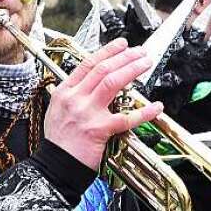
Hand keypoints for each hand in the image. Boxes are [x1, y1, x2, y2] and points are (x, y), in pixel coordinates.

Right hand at [44, 39, 163, 170]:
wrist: (55, 166)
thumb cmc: (60, 143)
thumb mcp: (58, 111)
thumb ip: (73, 96)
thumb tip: (90, 84)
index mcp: (65, 92)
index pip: (88, 64)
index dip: (107, 51)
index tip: (121, 44)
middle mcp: (75, 98)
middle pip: (103, 69)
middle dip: (125, 57)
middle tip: (140, 52)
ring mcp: (87, 113)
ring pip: (113, 83)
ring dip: (132, 70)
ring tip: (145, 64)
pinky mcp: (99, 130)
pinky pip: (126, 117)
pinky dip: (144, 112)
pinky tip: (155, 107)